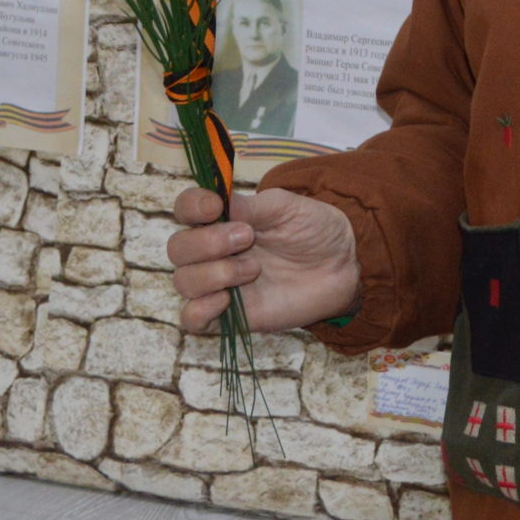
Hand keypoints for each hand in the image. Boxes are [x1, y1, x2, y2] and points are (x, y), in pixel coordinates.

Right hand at [166, 186, 360, 334]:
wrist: (342, 265)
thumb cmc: (313, 230)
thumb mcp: (286, 207)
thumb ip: (251, 205)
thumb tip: (219, 200)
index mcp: (223, 218)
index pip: (185, 209)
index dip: (190, 207)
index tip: (214, 207)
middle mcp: (214, 250)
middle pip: (177, 248)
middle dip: (207, 243)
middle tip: (248, 238)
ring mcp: (220, 283)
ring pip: (184, 282)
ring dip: (215, 273)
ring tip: (254, 269)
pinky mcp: (230, 315)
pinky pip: (191, 319)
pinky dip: (199, 310)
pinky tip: (227, 300)